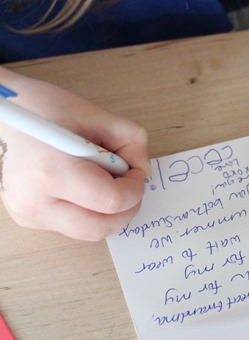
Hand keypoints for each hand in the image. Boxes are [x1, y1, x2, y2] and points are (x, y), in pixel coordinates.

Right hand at [0, 71, 149, 239]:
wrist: (0, 116)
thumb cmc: (41, 108)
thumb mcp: (93, 113)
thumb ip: (129, 140)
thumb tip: (143, 170)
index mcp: (53, 170)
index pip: (111, 201)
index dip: (135, 190)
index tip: (136, 174)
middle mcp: (36, 199)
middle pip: (99, 228)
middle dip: (125, 210)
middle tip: (130, 186)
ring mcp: (27, 213)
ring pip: (86, 231)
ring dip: (106, 212)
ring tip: (102, 179)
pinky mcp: (25, 218)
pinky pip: (69, 225)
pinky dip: (86, 210)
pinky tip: (80, 183)